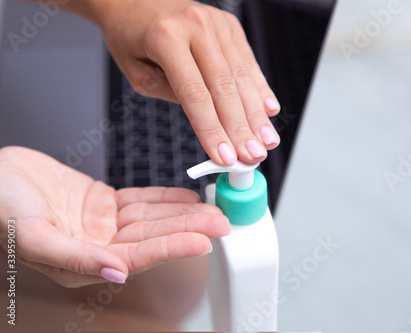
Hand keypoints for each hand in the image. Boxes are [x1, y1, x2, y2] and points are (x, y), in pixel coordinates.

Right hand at [0, 146, 229, 287]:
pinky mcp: (103, 203)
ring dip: (182, 212)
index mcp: (83, 264)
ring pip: (151, 218)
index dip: (172, 247)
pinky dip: (164, 198)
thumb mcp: (31, 235)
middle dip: (188, 228)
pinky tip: (187, 197)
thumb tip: (115, 273)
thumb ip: (73, 257)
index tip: (204, 240)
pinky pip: (140, 200)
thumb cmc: (0, 208)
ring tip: (213, 208)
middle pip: (153, 237)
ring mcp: (102, 224)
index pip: (139, 257)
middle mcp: (98, 247)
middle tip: (222, 221)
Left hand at [68, 0, 280, 165]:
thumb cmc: (131, 38)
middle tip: (253, 156)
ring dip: (256, 114)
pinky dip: (259, 88)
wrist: (135, 0)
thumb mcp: (139, 75)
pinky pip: (247, 62)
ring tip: (266, 141)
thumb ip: (175, 96)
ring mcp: (217, 24)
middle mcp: (196, 26)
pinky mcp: (229, 26)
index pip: (195, 95)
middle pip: (225, 88)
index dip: (212, 130)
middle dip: (241, 128)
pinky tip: (269, 110)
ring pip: (241, 77)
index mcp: (166, 38)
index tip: (224, 157)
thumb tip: (213, 123)